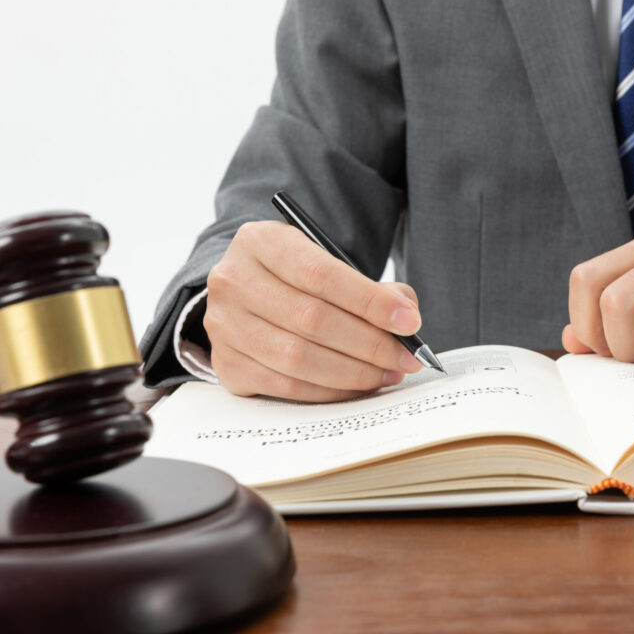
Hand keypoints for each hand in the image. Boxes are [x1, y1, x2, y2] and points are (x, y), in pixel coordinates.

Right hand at [204, 220, 423, 401]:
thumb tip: (404, 316)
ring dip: (353, 372)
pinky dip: (328, 391)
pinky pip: (285, 386)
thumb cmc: (295, 278)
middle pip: (312, 319)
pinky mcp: (226, 364)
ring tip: (387, 372)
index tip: (409, 322)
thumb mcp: (326, 261)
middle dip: (370, 344)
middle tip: (406, 357)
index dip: (370, 302)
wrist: (247, 292)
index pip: (321, 274)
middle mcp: (234, 281)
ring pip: (297, 358)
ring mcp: (224, 325)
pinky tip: (356, 386)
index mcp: (260, 242)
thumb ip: (370, 287)